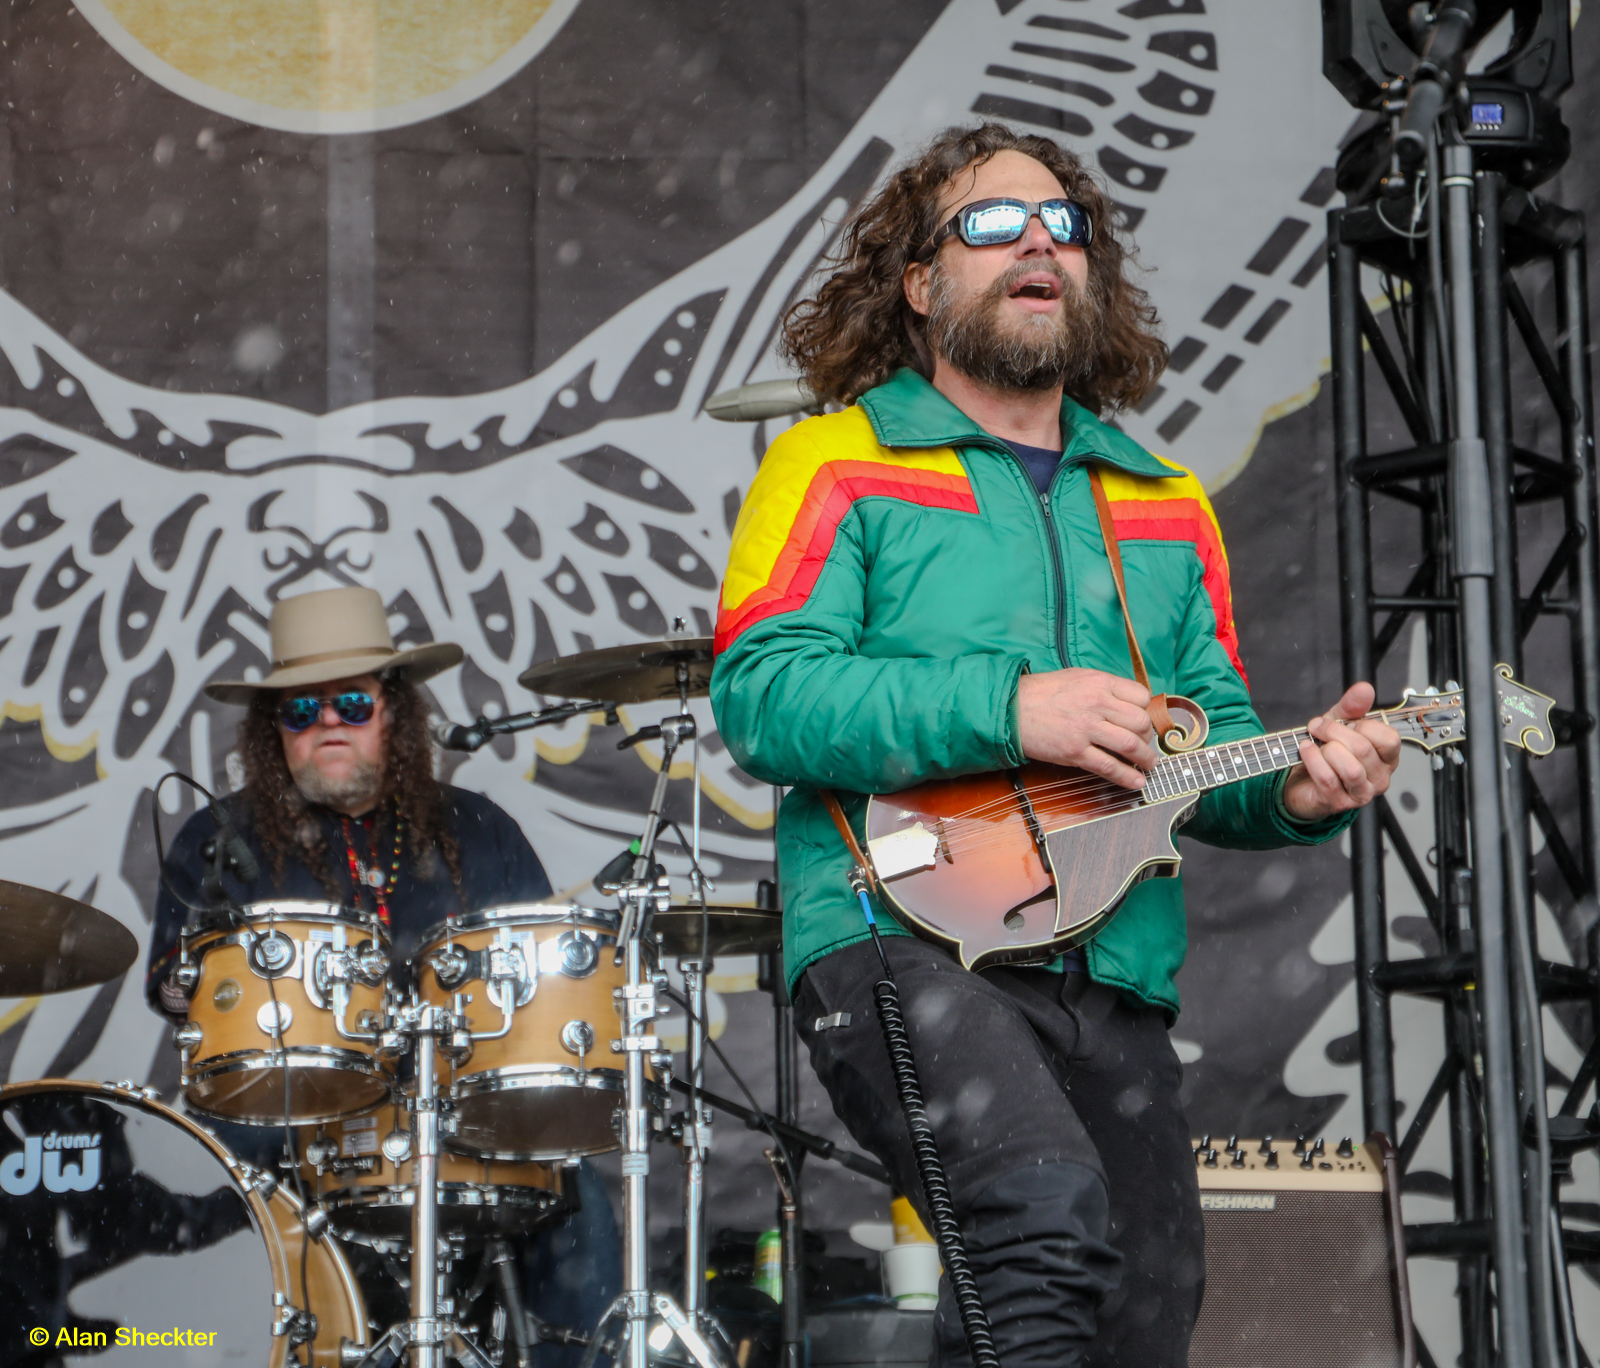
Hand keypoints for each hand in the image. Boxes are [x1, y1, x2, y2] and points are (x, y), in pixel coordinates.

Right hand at [1017, 668, 1157, 788]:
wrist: (1012, 708)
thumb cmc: (1042, 692)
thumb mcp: (1077, 677)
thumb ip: (1103, 688)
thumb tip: (1125, 704)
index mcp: (1099, 683)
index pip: (1140, 696)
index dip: (1145, 711)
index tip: (1142, 721)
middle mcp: (1097, 703)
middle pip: (1140, 722)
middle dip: (1147, 738)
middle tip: (1145, 745)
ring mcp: (1086, 728)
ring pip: (1130, 745)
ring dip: (1145, 759)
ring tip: (1148, 765)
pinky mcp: (1075, 751)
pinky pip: (1109, 766)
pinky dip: (1127, 776)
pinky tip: (1136, 782)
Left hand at [1281, 681, 1401, 820]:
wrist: (1302, 782)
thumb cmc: (1327, 754)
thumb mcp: (1340, 724)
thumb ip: (1353, 706)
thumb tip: (1364, 689)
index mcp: (1387, 757)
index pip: (1389, 738)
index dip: (1362, 725)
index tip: (1343, 722)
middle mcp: (1380, 778)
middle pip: (1363, 749)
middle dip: (1334, 732)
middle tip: (1318, 728)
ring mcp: (1361, 793)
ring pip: (1350, 768)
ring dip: (1325, 750)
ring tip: (1314, 744)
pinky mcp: (1339, 803)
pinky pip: (1328, 779)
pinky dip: (1313, 760)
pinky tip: (1305, 751)